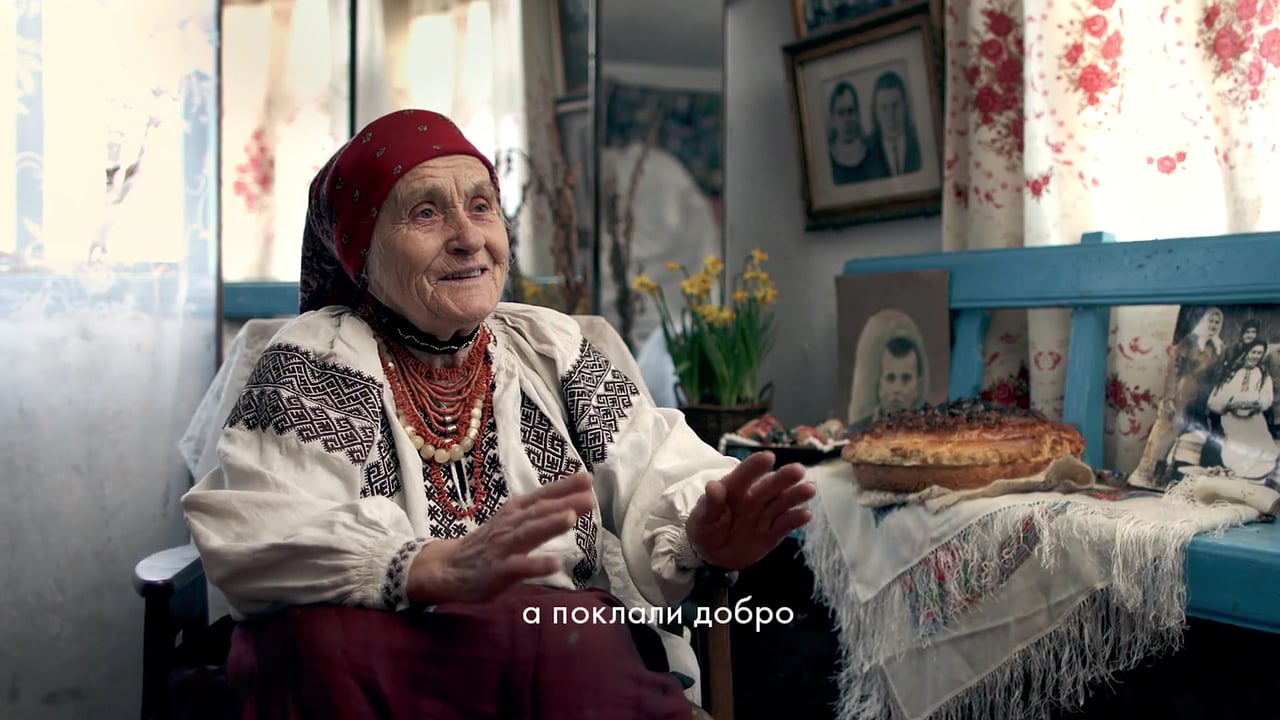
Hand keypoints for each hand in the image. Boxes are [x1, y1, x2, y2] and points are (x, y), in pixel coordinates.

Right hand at [406, 471, 594, 604]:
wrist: (449, 567)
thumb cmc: (489, 543)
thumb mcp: (511, 520)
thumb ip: (538, 512)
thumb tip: (573, 502)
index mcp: (515, 511)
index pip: (542, 496)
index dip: (564, 486)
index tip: (587, 478)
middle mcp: (510, 524)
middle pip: (539, 511)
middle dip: (565, 503)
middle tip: (589, 497)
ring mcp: (503, 547)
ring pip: (529, 533)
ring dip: (549, 525)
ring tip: (571, 518)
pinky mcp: (498, 570)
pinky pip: (520, 567)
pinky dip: (537, 565)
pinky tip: (556, 564)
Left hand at [685, 452, 815, 570]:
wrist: (712, 554)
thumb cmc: (706, 528)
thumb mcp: (702, 519)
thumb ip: (709, 504)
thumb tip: (714, 486)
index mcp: (734, 490)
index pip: (744, 475)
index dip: (754, 466)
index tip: (768, 457)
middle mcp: (753, 499)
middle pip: (769, 487)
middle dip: (783, 478)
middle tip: (798, 470)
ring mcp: (764, 516)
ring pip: (782, 503)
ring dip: (795, 495)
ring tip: (809, 488)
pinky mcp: (773, 534)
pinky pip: (785, 525)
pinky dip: (795, 520)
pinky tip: (806, 514)